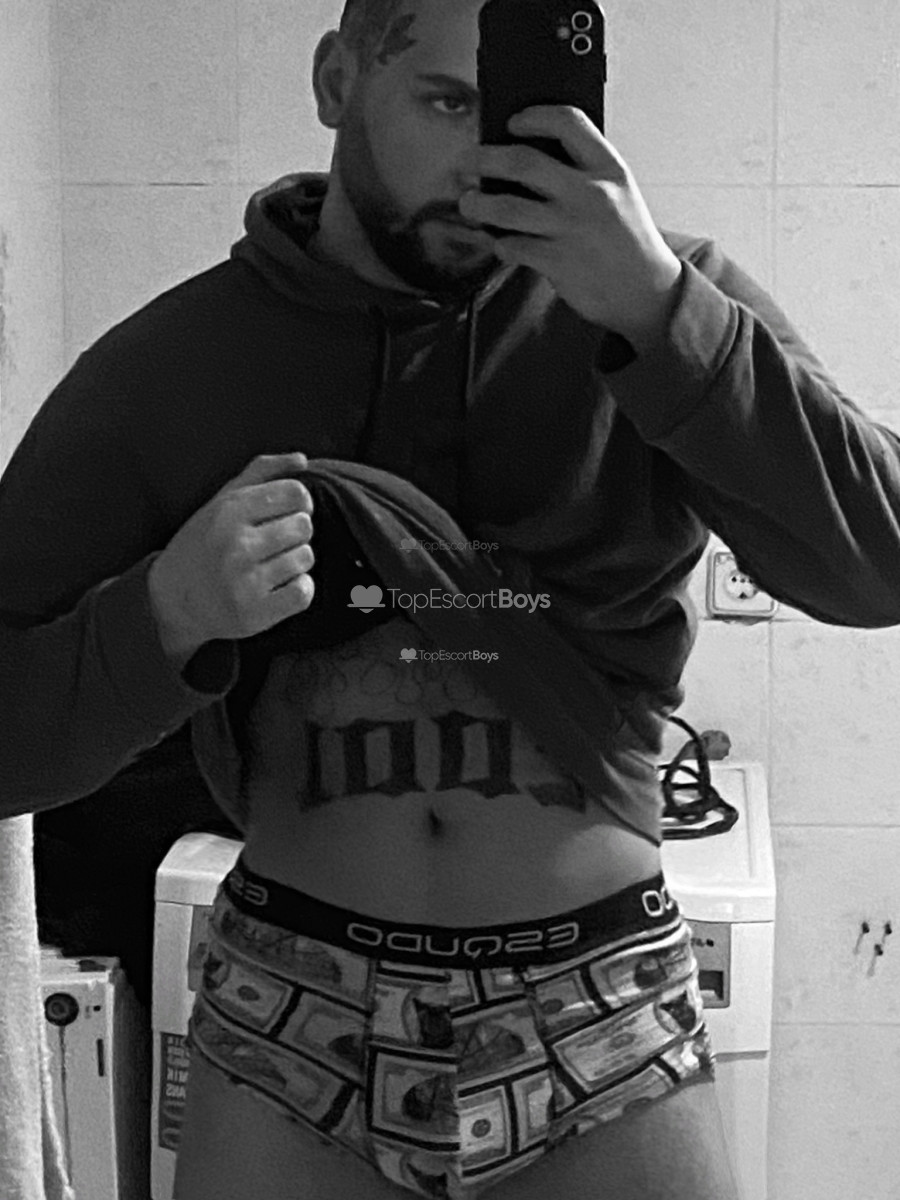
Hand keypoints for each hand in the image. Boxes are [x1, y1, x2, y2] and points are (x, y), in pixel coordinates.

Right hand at [148, 453, 314, 662]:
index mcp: (229, 511)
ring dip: (295, 562)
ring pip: (306, 558)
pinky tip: (278, 586)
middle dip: (295, 532)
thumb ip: (263, 471)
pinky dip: (298, 589)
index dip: (299, 502)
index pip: (296, 494)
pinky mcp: (254, 614)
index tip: (285, 512)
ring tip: (270, 565)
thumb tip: (303, 460)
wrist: (172, 599)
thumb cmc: (204, 542)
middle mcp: (235, 545)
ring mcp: (244, 582)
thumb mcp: (223, 499)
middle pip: (304, 526)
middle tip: (273, 543)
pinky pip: (304, 592)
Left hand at [458, 106, 682, 348]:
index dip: (534, 116)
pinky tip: (499, 242)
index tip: (512, 122)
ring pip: (507, 208)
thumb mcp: (618, 194)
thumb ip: (583, 173)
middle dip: (485, 158)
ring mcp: (572, 229)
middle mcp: (589, 194)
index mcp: (609, 169)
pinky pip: (513, 246)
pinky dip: (499, 243)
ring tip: (468, 202)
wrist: (647, 292)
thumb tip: (523, 159)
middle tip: (467, 160)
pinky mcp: (558, 262)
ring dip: (478, 204)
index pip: (568, 122)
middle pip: (523, 161)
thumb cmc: (625, 240)